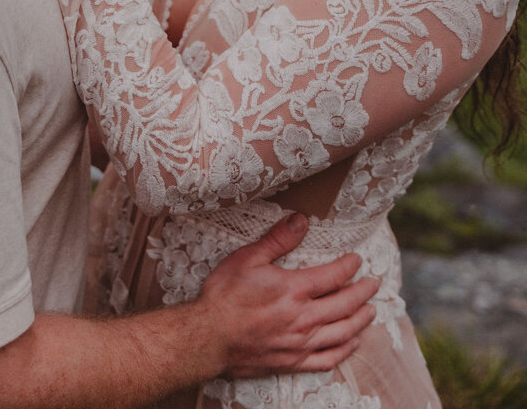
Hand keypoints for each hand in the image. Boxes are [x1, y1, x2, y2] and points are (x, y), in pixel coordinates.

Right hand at [197, 214, 377, 377]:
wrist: (209, 337)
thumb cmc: (225, 295)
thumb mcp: (248, 258)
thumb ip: (278, 240)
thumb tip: (301, 221)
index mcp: (294, 289)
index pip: (333, 276)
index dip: (349, 266)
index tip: (357, 260)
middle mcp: (303, 317)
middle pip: (345, 304)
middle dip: (363, 292)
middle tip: (374, 283)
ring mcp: (300, 343)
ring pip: (343, 332)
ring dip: (360, 320)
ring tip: (370, 311)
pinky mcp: (293, 362)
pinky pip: (328, 359)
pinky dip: (345, 350)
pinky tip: (352, 343)